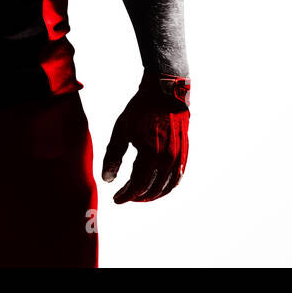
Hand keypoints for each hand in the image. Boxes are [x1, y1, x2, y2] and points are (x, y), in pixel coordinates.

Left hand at [101, 73, 190, 202]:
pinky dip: (166, 187)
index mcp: (150, 153)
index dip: (126, 195)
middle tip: (125, 197)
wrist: (164, 93)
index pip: (138, 185)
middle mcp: (168, 158)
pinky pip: (177, 177)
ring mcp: (178, 157)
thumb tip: (107, 179)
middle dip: (137, 197)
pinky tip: (156, 187)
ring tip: (139, 195)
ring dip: (152, 195)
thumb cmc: (140, 110)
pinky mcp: (184, 153)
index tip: (116, 199)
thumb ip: (113, 156)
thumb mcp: (121, 130)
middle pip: (153, 189)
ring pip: (167, 187)